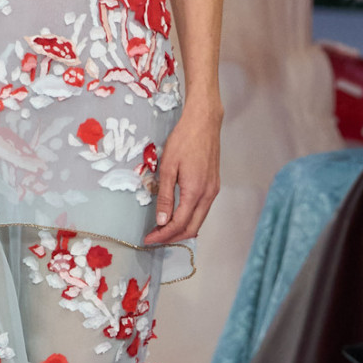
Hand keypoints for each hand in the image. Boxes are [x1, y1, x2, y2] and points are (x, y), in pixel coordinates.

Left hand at [143, 101, 220, 246]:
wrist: (204, 122)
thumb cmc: (184, 140)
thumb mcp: (168, 167)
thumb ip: (165, 196)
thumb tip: (162, 221)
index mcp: (195, 191)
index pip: (179, 224)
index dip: (163, 235)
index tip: (149, 239)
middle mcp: (208, 195)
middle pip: (192, 228)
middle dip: (172, 237)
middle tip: (154, 238)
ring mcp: (213, 190)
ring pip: (199, 220)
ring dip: (181, 228)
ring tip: (162, 229)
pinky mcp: (214, 185)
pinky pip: (202, 210)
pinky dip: (190, 218)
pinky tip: (177, 216)